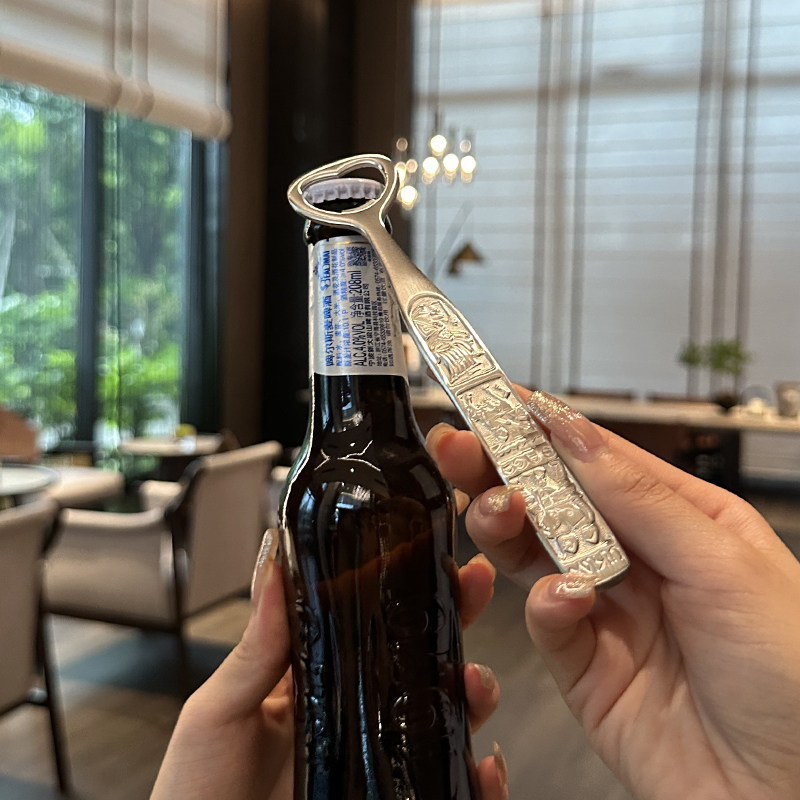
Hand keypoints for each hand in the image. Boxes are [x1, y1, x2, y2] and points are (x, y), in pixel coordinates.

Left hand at [151, 532, 507, 799]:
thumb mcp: (218, 712)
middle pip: (415, 653)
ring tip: (476, 684)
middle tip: (475, 587)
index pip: (363, 616)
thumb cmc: (197, 792)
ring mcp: (372, 753)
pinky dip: (476, 775)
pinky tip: (482, 765)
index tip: (429, 549)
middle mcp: (350, 707)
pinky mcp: (391, 795)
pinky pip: (445, 783)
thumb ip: (252, 648)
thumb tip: (271, 563)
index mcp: (310, 674)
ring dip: (474, 689)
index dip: (400, 581)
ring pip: (441, 712)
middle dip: (453, 616)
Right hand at [427, 389, 799, 799]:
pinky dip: (545, 604)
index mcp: (683, 520)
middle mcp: (641, 560)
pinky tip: (564, 598)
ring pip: (535, 552)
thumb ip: (639, 498)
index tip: (494, 400)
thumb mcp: (724, 564)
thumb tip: (572, 434)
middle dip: (504, 468)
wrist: (789, 796)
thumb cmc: (796, 680)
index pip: (597, 458)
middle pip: (555, 500)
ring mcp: (608, 611)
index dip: (543, 426)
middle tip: (462, 446)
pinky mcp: (583, 665)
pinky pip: (545, 619)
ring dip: (509, 524)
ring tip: (500, 508)